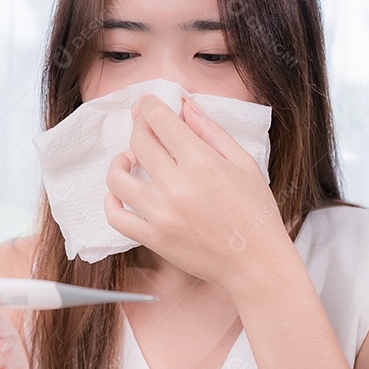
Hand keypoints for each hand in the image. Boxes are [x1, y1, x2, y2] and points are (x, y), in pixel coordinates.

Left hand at [103, 93, 290, 291]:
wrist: (257, 264)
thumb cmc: (255, 212)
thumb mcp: (243, 163)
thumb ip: (211, 131)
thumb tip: (185, 106)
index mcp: (201, 162)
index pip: (159, 120)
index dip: (148, 106)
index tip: (146, 104)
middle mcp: (177, 186)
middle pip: (138, 142)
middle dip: (139, 128)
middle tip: (145, 129)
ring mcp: (161, 214)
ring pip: (117, 177)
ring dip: (120, 162)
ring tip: (131, 161)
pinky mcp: (153, 238)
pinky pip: (115, 216)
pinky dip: (111, 201)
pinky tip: (121, 192)